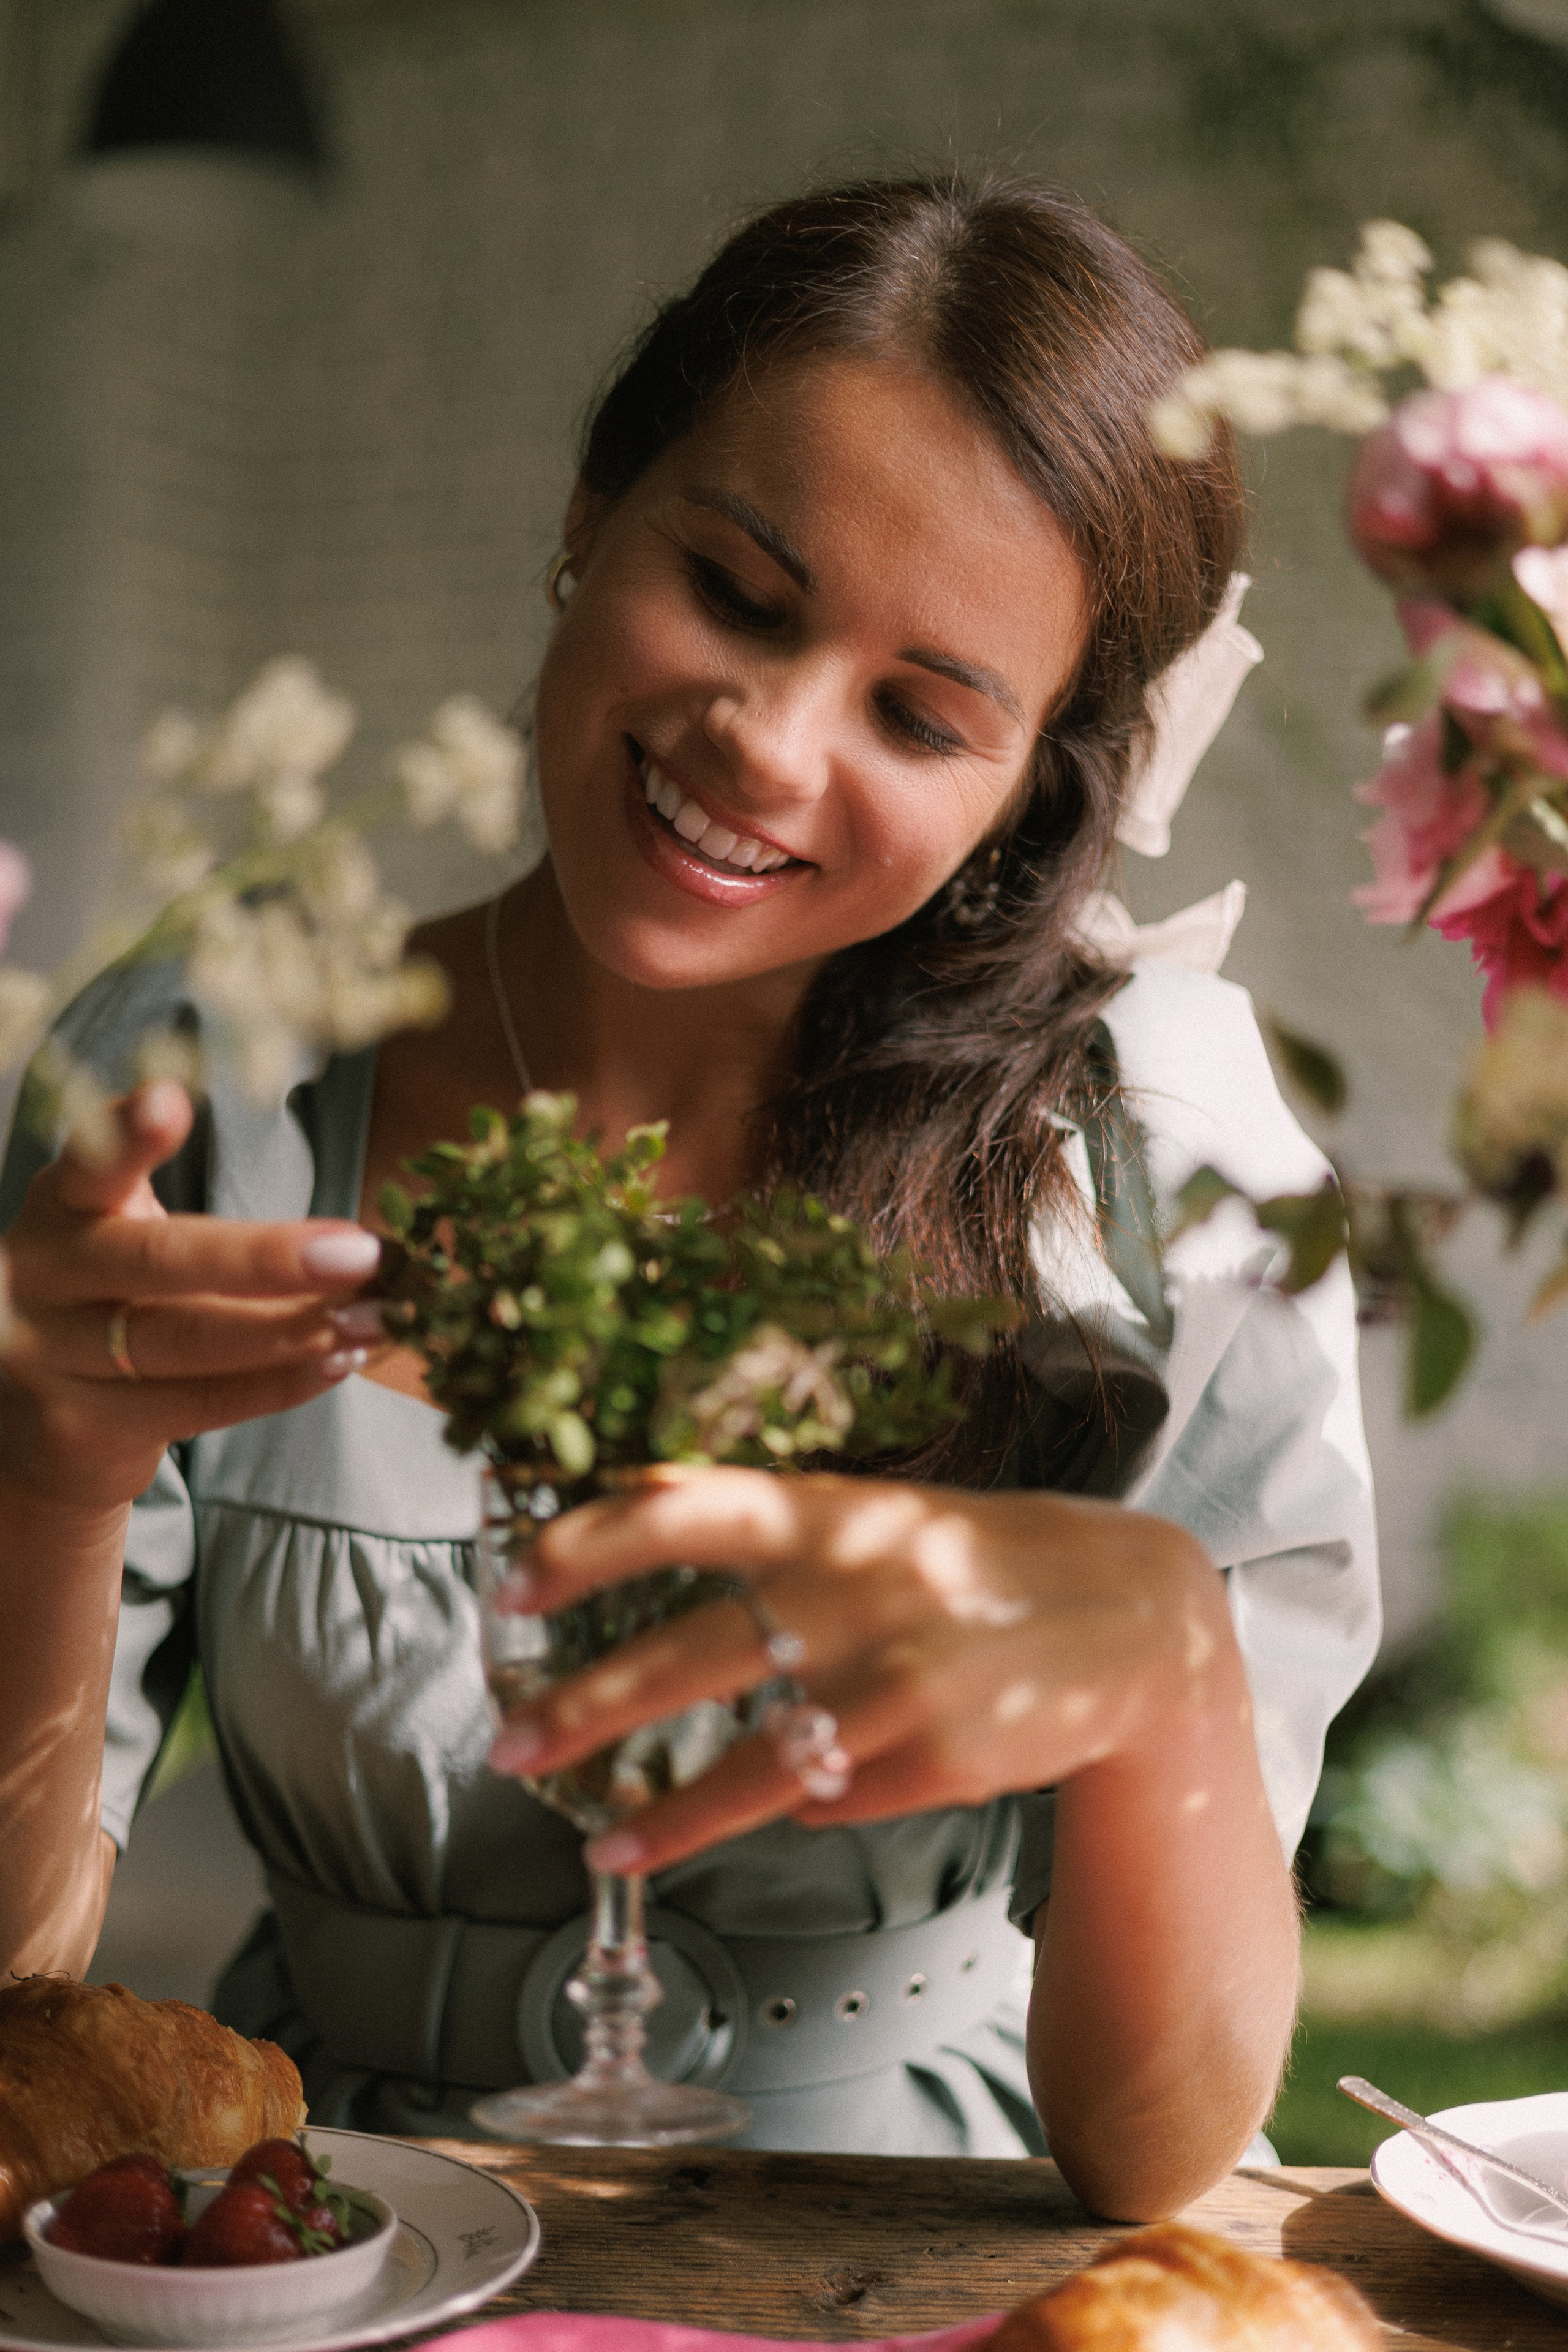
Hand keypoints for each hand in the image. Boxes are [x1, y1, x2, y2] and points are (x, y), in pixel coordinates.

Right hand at [0, 1079, 387, 1510]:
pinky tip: (338, 1362)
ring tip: (374, 1319)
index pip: (91, 1164)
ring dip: (296, 1331)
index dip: (128, 1136)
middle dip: (269, 1258)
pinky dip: (281, 1384)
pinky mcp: (81, 1424)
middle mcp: (43, 1275)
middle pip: (160, 1261)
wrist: (29, 1426)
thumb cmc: (110, 1304)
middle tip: (360, 1253)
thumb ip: (198, 1228)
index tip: (169, 1102)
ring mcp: (51, 1356)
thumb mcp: (122, 1241)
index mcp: (60, 1208)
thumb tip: (345, 1244)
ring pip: (188, 1341)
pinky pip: (200, 1403)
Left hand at [485, 1464, 1233, 1873]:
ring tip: (601, 1848)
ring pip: (755, 1765)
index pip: (688, 1510)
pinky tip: (777, 1809)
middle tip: (509, 1743)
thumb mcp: (870, 1516)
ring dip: (665, 1817)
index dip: (591, 1541)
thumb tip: (631, 1504)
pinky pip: (837, 1798)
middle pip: (695, 1653)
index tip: (511, 1579)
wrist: (1127, 1616)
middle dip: (589, 1705)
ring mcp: (901, 1681)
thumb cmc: (967, 1559)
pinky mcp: (939, 1758)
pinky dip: (800, 1807)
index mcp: (835, 1513)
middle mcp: (860, 1590)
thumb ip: (764, 1523)